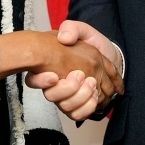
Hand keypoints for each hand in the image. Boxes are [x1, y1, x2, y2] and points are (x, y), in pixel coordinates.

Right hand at [0, 30, 122, 116]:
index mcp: (51, 67)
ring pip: (66, 107)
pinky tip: (95, 96)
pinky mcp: (79, 106)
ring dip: (80, 97)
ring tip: (92, 83)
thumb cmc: (93, 43)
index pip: (34, 80)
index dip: (39, 81)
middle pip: (51, 97)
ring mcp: (67, 97)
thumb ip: (72, 29)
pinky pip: (78, 115)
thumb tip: (63, 38)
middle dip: (67, 89)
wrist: (110, 54)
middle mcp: (56, 85)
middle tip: (81, 75)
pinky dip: (88, 107)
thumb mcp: (82, 31)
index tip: (53, 76)